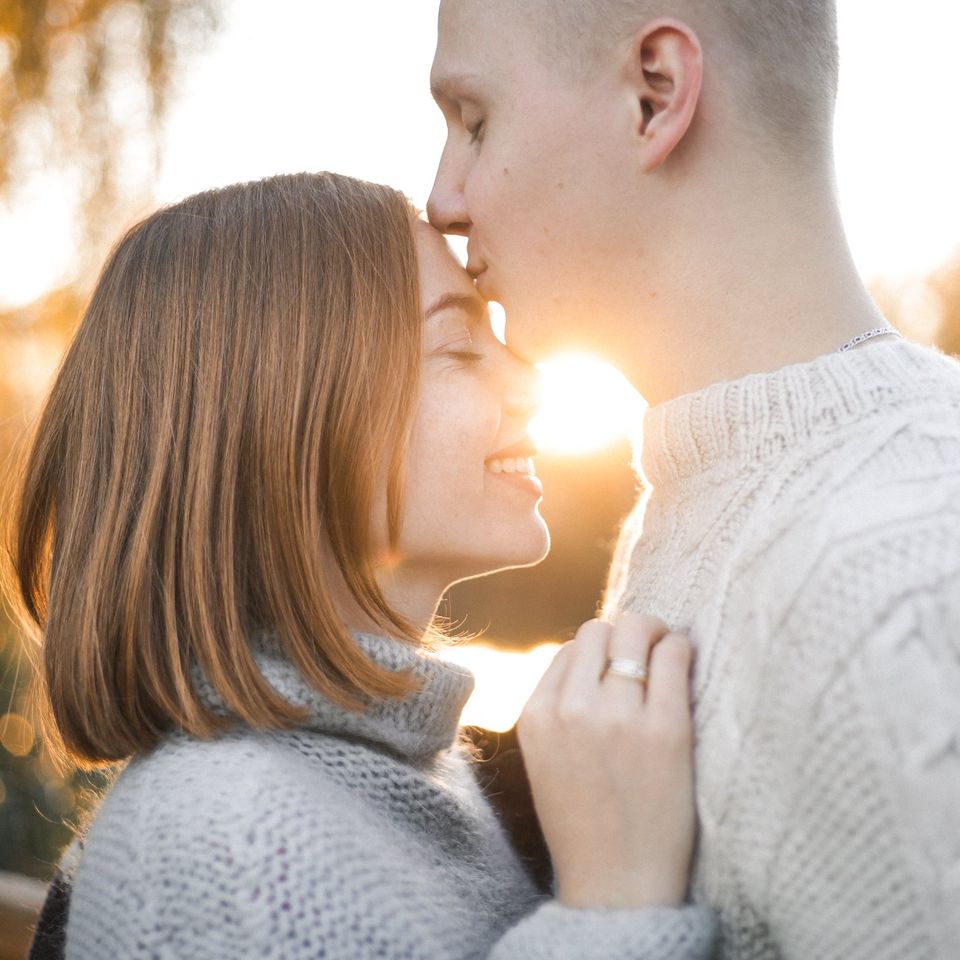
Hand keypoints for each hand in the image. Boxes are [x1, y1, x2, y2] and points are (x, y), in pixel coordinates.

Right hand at [517, 613, 695, 909]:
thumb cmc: (586, 822)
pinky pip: (673, 655)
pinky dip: (680, 648)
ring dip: (654, 633)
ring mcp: (618, 717)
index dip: (598, 655)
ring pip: (634, 629)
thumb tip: (594, 656)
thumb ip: (558, 708)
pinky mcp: (665, 729)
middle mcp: (571, 708)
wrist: (617, 885)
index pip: (568, 649)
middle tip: (647, 649)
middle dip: (624, 632)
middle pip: (598, 629)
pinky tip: (685, 661)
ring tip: (668, 650)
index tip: (619, 671)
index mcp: (536, 716)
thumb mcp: (545, 759)